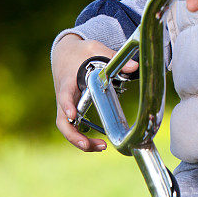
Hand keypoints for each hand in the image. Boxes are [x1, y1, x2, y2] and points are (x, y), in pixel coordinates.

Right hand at [52, 34, 137, 151]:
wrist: (64, 52)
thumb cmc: (80, 52)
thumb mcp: (95, 49)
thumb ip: (113, 57)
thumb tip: (135, 66)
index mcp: (68, 80)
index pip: (64, 95)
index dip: (67, 105)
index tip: (72, 115)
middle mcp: (63, 96)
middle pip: (62, 120)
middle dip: (73, 135)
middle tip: (88, 144)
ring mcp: (65, 105)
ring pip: (67, 127)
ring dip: (80, 140)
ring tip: (102, 147)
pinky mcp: (70, 109)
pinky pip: (73, 126)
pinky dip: (83, 136)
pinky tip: (98, 142)